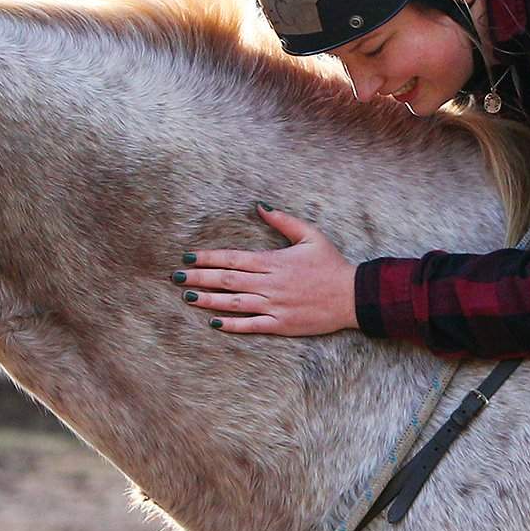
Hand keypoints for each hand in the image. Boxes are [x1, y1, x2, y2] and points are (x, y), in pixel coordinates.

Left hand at [175, 203, 357, 336]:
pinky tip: (214, 322)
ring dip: (208, 300)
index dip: (208, 257)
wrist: (353, 296)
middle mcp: (270, 283)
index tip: (189, 256)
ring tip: (187, 296)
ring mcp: (275, 305)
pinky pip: (252, 325)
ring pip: (234, 303)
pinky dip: (232, 324)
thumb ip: (283, 221)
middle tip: (176, 276)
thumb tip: (260, 205)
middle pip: (227, 280)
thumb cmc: (331, 264)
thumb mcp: (310, 235)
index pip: (233, 258)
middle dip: (199, 277)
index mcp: (274, 261)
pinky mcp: (282, 325)